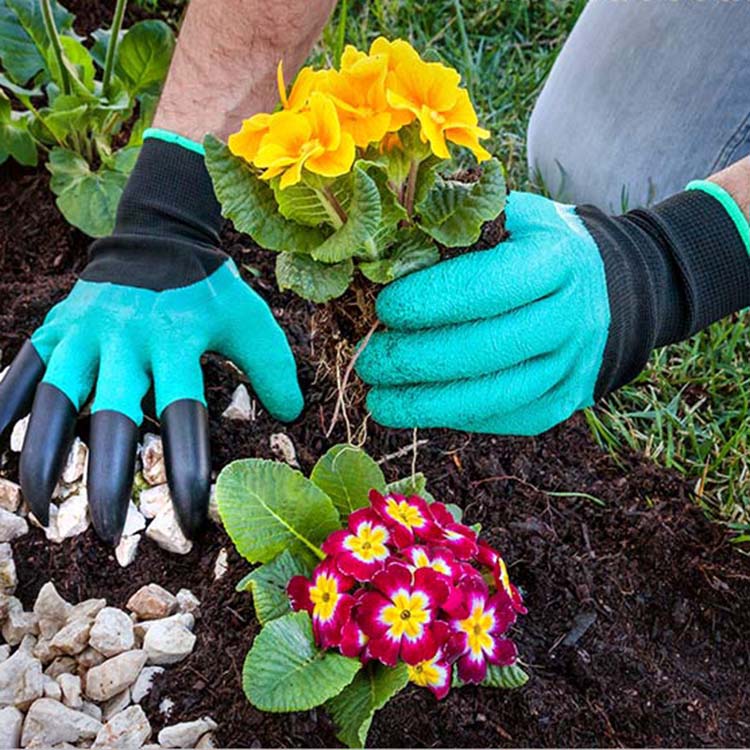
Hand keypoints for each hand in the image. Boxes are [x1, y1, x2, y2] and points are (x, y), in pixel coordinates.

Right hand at [0, 134, 302, 543]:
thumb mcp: (250, 322)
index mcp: (176, 343)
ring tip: (40, 505)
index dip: (186, 469)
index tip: (191, 517)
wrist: (159, 235)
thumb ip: (272, 367)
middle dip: (108, 479)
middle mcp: (125, 341)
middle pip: (112, 418)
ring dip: (44, 455)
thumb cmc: (210, 289)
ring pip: (55, 399)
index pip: (182, 416)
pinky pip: (20, 370)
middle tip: (109, 531)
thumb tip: (292, 415)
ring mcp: (83, 333)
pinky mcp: (55, 326)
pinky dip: (4, 407)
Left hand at [357, 186, 749, 433]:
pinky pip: (504, 418)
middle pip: (485, 350)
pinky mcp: (562, 402)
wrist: (603, 290)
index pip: (487, 287)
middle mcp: (571, 317)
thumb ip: (460, 224)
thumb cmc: (537, 248)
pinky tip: (417, 409)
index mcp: (556, 261)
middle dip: (415, 360)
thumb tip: (387, 250)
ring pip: (493, 396)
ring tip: (378, 400)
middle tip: (368, 361)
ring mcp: (571, 366)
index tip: (384, 309)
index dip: (429, 302)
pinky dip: (454, 417)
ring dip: (426, 404)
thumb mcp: (511, 217)